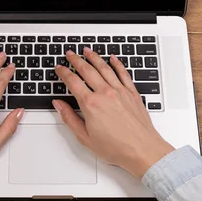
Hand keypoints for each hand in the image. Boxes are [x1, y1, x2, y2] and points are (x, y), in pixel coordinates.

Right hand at [53, 48, 173, 178]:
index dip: (64, 73)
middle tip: (70, 54)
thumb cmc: (116, 148)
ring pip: (104, 68)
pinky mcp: (132, 93)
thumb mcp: (85, 137)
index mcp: (91, 104)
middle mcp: (105, 93)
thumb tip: (59, 105)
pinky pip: (123, 73)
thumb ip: (70, 118)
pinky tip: (113, 58)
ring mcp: (120, 91)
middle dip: (76, 60)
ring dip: (94, 57)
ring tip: (87, 50)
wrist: (142, 150)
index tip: (59, 68)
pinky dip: (117, 64)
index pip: (73, 82)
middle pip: (87, 70)